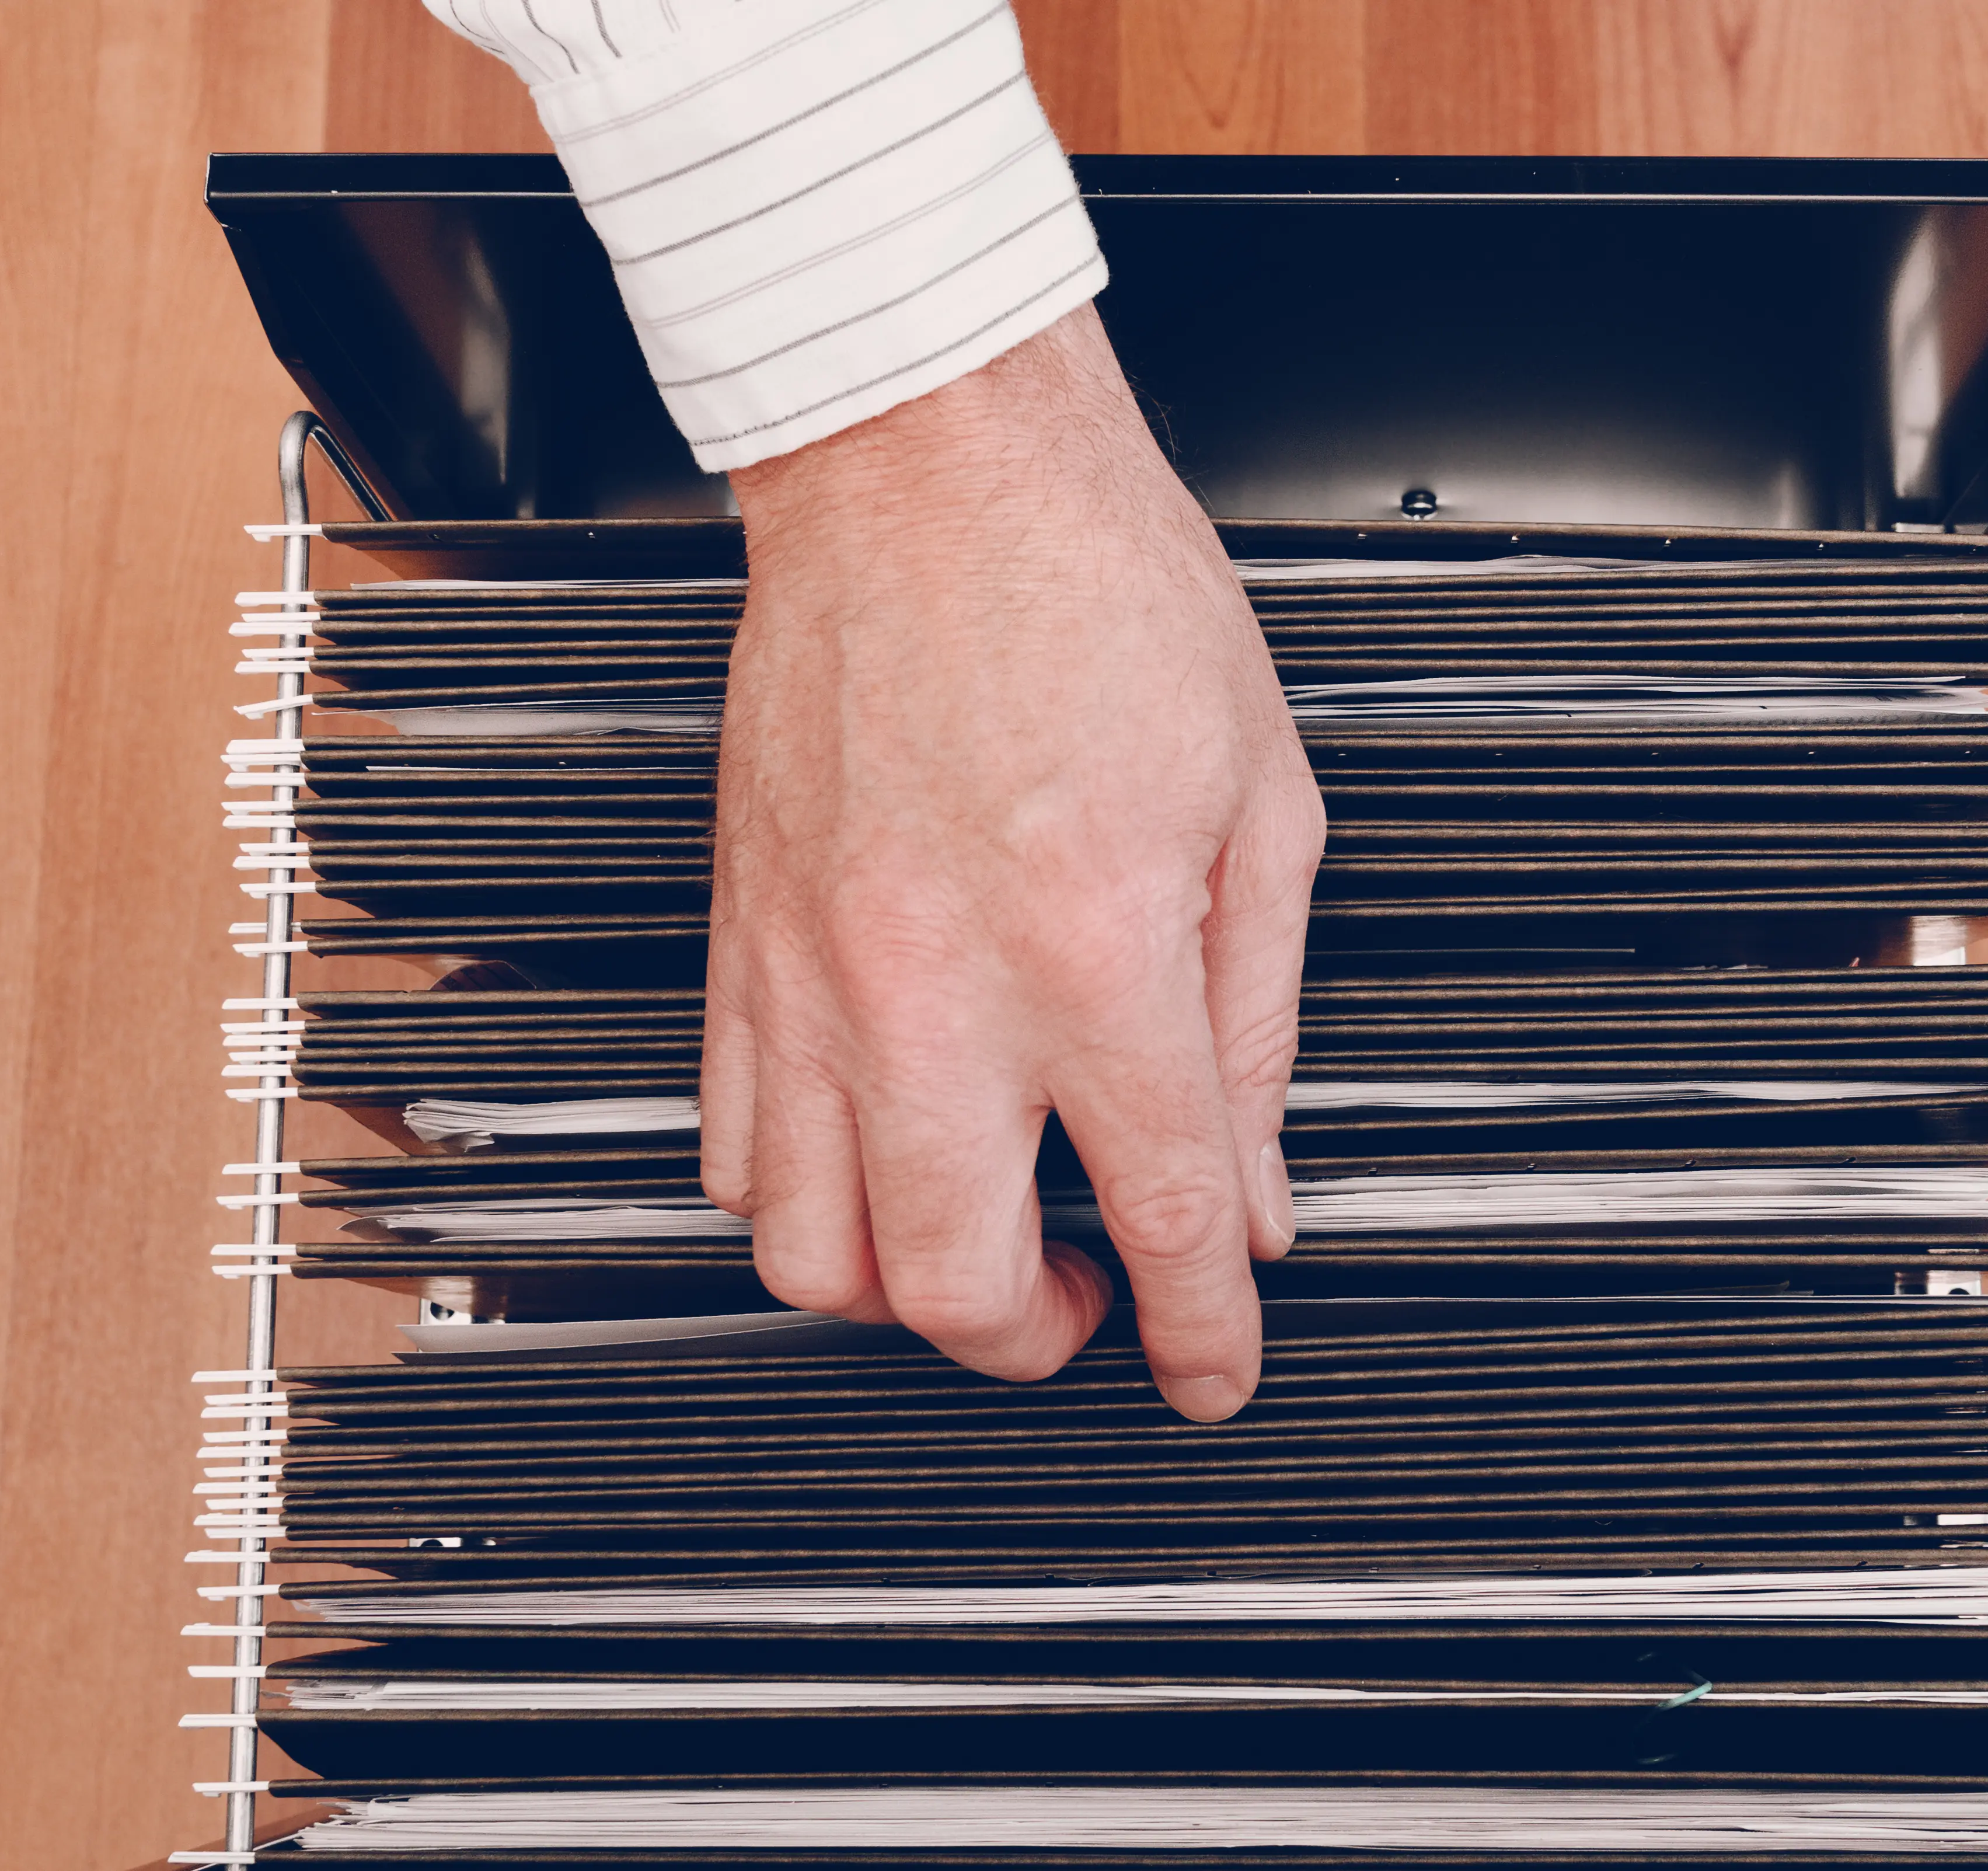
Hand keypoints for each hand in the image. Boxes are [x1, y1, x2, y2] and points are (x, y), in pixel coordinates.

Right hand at [699, 305, 1325, 1421]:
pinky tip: (879, 1156)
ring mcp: (815, 973)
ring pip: (813, 1251)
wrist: (930, 469)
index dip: (1203, 1331)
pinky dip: (802, 1200)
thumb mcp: (1260, 804)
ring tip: (980, 1240)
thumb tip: (1256, 1176)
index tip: (1214, 1367)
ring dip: (907, 1292)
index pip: (1161, 1212)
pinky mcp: (740, 942)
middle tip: (1092, 1302)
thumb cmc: (1096, 593)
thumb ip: (1259, 1020)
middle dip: (1040, 1342)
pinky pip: (727, 1146)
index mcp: (1097, 945)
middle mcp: (940, 983)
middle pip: (956, 1285)